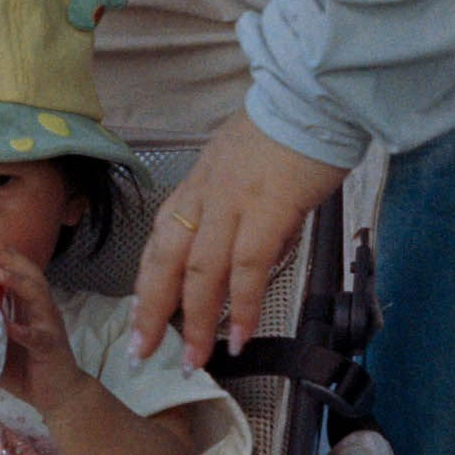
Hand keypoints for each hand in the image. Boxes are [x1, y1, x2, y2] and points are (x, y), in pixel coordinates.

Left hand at [0, 241, 80, 405]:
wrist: (59, 394)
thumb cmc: (26, 367)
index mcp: (25, 303)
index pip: (11, 269)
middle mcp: (39, 308)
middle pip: (28, 272)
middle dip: (8, 256)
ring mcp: (48, 325)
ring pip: (38, 295)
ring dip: (19, 282)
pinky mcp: (52, 347)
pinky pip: (39, 337)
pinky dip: (25, 332)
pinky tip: (11, 328)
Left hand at [132, 113, 346, 368]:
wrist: (313, 94)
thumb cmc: (290, 128)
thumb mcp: (247, 166)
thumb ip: (245, 211)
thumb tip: (255, 254)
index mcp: (198, 184)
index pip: (161, 241)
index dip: (148, 283)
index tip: (141, 316)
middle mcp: (204, 195)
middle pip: (165, 261)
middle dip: (151, 311)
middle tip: (143, 351)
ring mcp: (232, 203)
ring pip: (199, 273)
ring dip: (194, 323)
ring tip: (194, 360)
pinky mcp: (266, 210)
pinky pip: (245, 269)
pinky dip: (238, 307)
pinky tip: (236, 337)